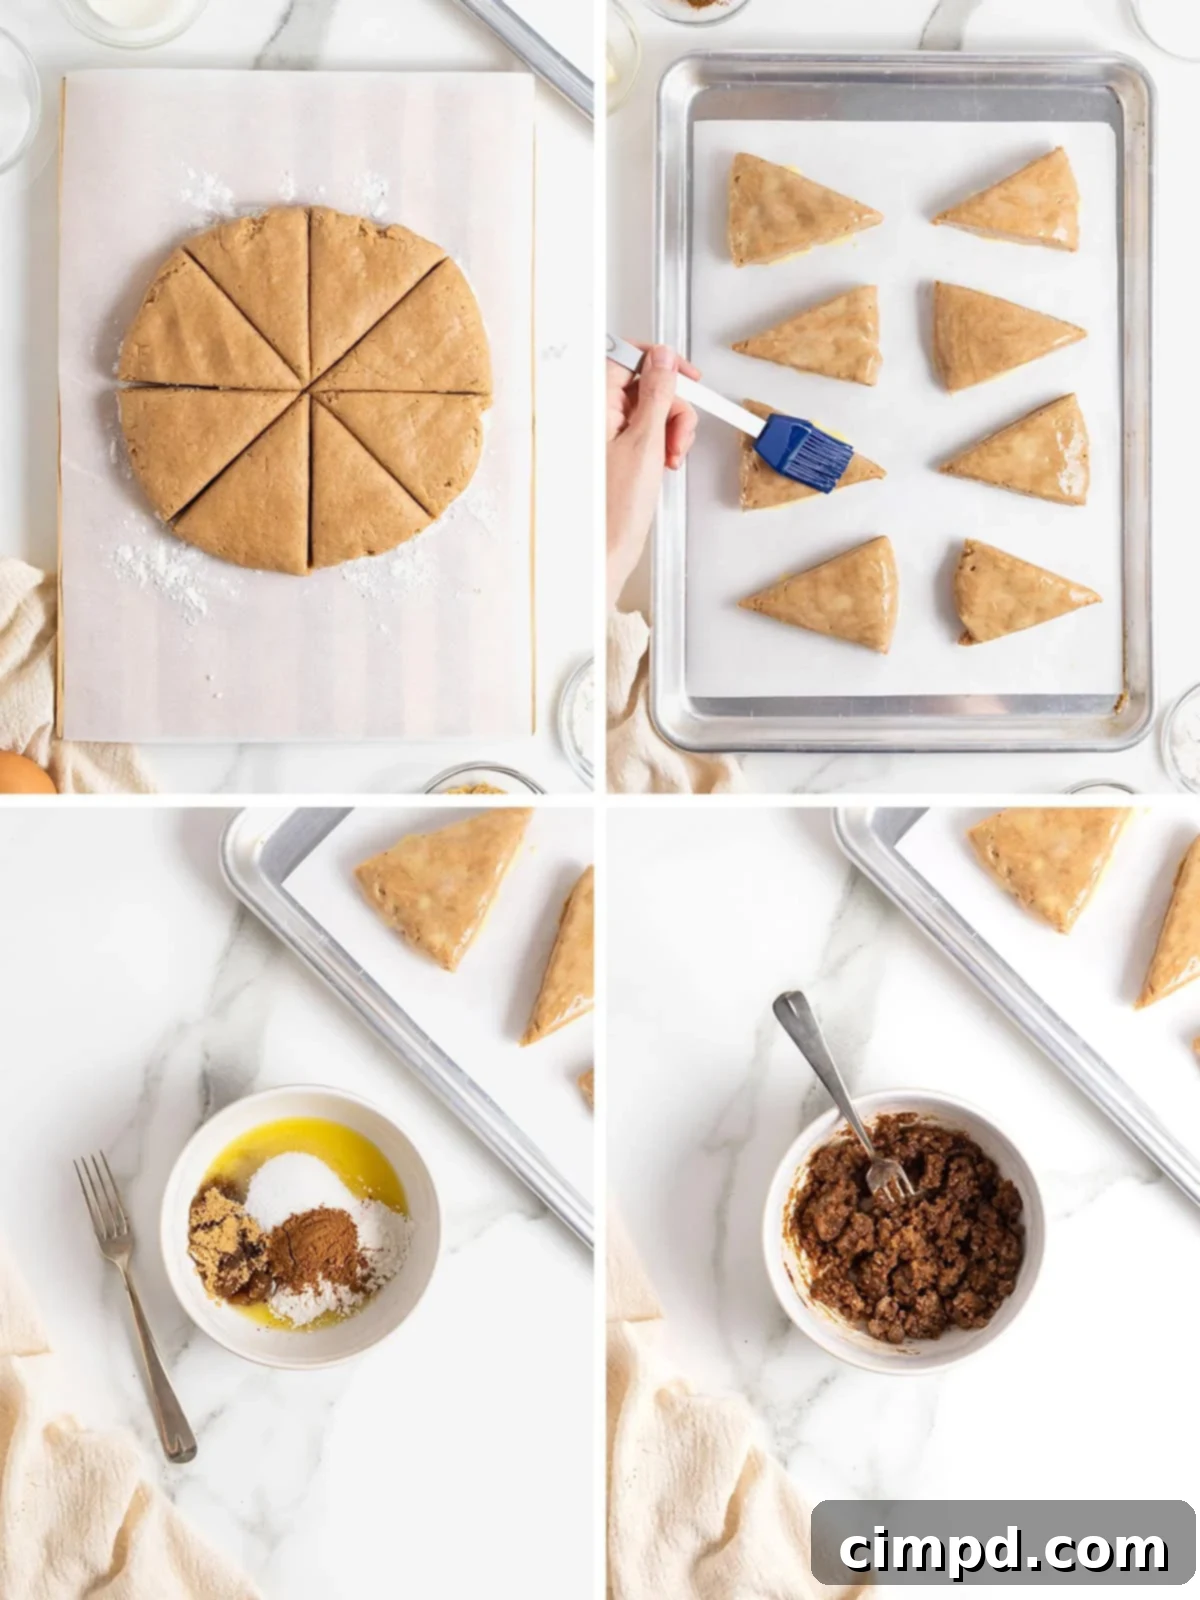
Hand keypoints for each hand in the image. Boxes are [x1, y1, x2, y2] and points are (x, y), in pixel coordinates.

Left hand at [606, 344, 699, 607]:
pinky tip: (664, 463)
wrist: (607, 551)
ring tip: (670, 457)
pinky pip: (647, 432)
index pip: (627, 357)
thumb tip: (662, 360)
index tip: (684, 375)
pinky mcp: (617, 451)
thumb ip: (656, 395)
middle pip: (645, 385)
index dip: (660, 362)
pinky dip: (662, 444)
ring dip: (670, 429)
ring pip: (650, 410)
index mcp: (594, 405)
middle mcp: (596, 416)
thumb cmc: (614, 511)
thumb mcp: (645, 444)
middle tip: (677, 435)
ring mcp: (607, 434)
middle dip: (671, 407)